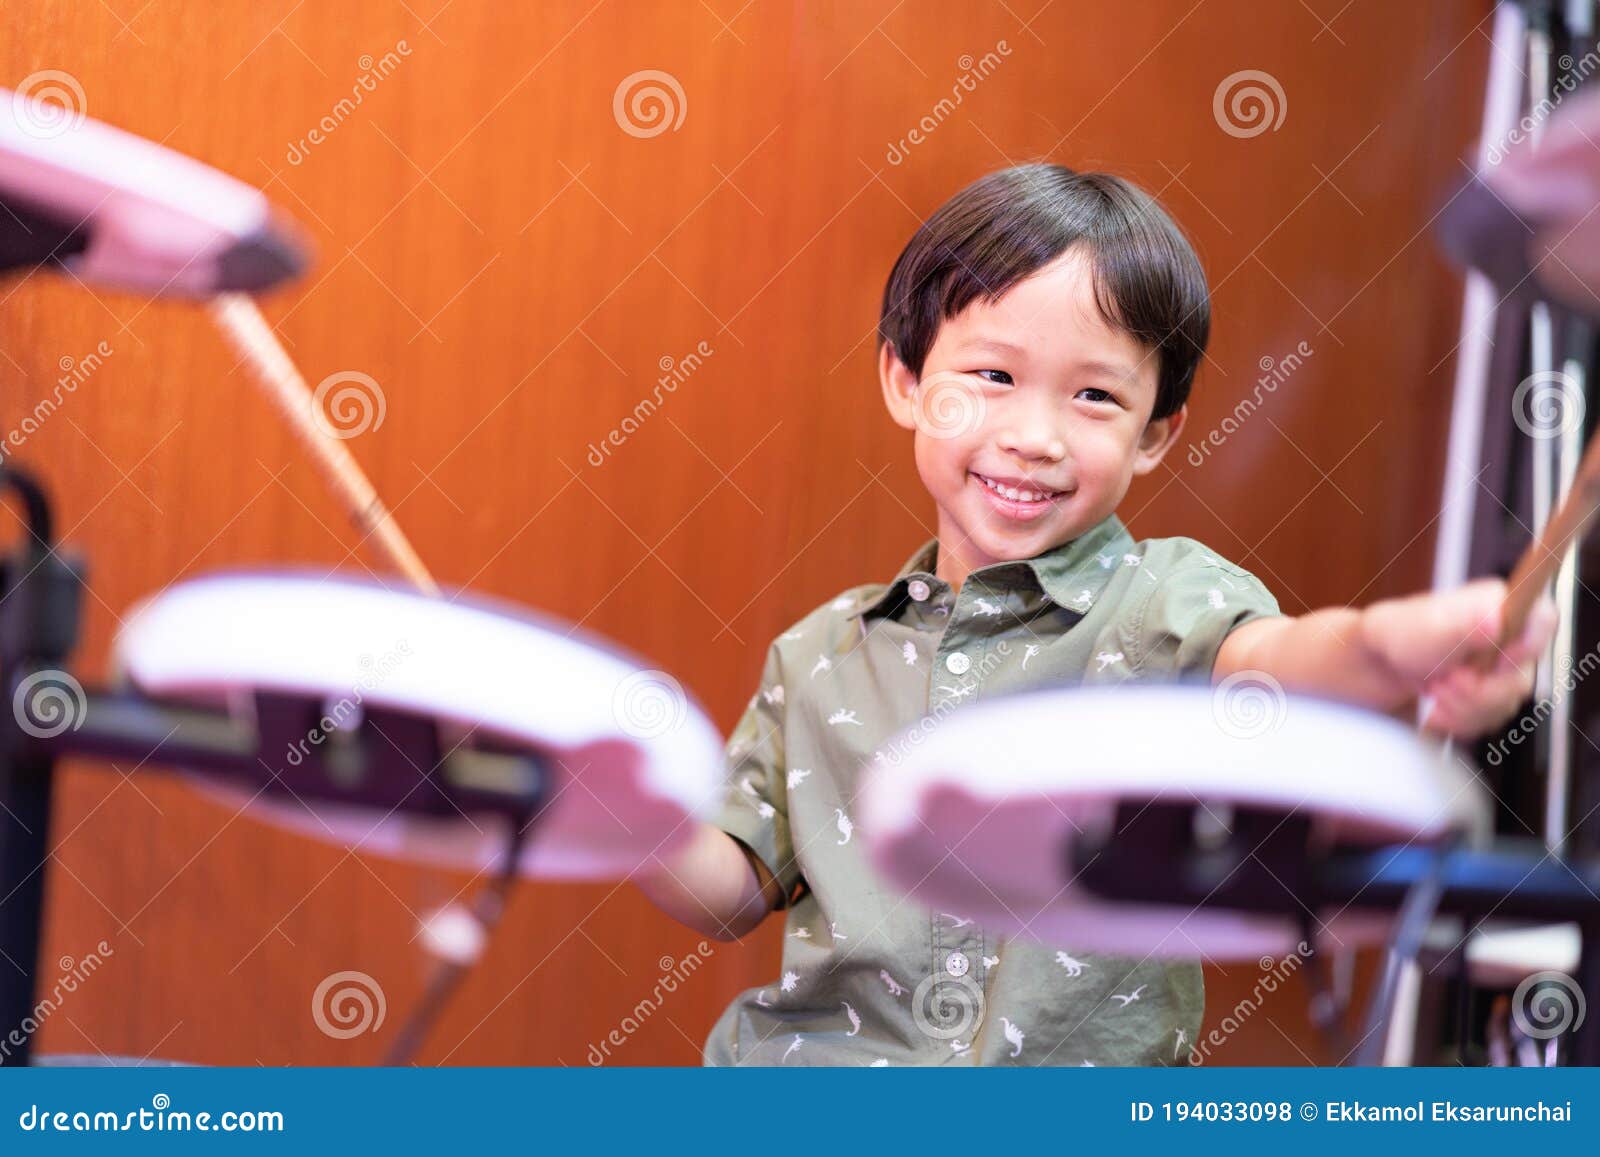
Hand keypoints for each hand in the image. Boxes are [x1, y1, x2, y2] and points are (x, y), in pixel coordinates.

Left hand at [1361, 579, 1557, 739]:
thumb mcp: (1425, 625)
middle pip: (1521, 678)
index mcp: (1501, 606)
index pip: (1543, 620)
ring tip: (1433, 690)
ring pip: (1505, 706)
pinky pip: (1489, 722)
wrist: (1378, 666)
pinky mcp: (1491, 696)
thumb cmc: (1399, 636)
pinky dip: (1458, 721)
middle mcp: (1509, 637)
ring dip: (1461, 707)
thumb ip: (1463, 623)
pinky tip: (1437, 708)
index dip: (1527, 646)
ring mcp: (1502, 669)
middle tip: (1442, 681)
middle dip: (1476, 690)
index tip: (1496, 663)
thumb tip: (1496, 619)